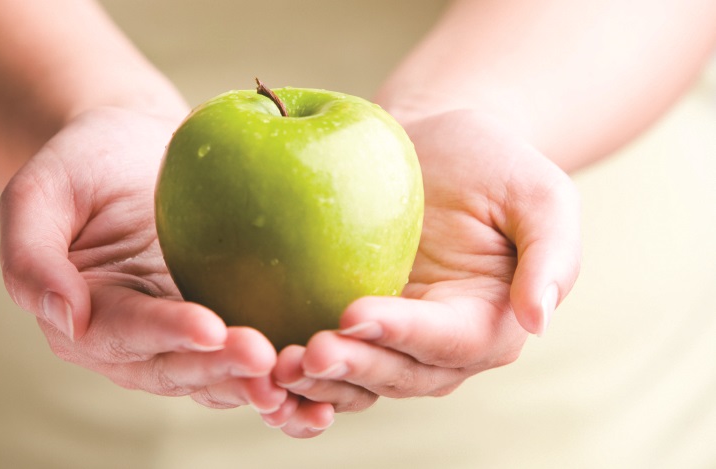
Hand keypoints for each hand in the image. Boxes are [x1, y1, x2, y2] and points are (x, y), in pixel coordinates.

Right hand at [0, 107, 285, 414]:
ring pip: (218, 374)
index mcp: (84, 317)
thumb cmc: (85, 161)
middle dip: (221, 367)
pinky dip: (281, 372)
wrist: (136, 147)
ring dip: (256, 383)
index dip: (165, 333)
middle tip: (267, 358)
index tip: (211, 327)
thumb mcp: (40, 190)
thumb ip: (31, 255)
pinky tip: (319, 377)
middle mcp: (134, 342)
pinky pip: (250, 355)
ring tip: (298, 375)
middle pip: (178, 367)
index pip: (124, 332)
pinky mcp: (225, 322)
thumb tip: (64, 318)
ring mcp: (182, 337)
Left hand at [268, 109, 580, 432]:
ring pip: (360, 381)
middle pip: (400, 373)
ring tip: (274, 368)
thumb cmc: (490, 160)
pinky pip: (331, 359)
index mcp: (491, 320)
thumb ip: (553, 254)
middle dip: (355, 367)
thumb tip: (539, 320)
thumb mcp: (540, 191)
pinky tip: (262, 368)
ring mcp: (394, 340)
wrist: (433, 147)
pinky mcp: (353, 326)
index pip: (451, 340)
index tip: (356, 314)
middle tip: (306, 353)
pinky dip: (300, 375)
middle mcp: (441, 345)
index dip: (405, 333)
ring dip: (319, 384)